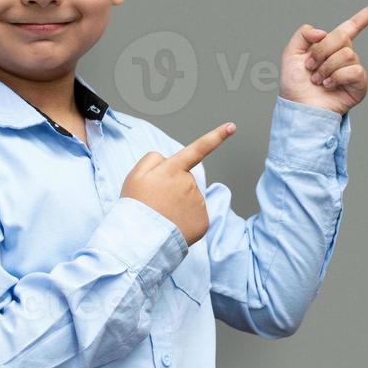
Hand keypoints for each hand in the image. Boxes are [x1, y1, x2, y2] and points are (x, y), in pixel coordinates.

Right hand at [120, 123, 235, 245]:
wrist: (138, 240)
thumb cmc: (135, 206)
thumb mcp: (135, 175)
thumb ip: (153, 159)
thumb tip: (169, 160)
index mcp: (173, 169)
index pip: (198, 148)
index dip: (216, 136)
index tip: (232, 127)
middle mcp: (189, 183)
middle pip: (185, 179)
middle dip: (173, 187)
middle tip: (155, 201)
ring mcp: (198, 203)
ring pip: (190, 198)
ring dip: (178, 204)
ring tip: (162, 215)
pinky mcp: (203, 221)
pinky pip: (195, 215)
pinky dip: (185, 220)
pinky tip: (172, 225)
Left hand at [279, 0, 367, 114]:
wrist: (298, 108)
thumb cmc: (295, 84)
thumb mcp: (291, 53)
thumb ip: (304, 34)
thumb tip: (326, 31)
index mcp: (332, 45)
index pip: (353, 25)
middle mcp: (346, 55)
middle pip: (342, 36)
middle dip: (321, 51)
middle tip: (310, 67)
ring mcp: (353, 70)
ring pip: (347, 54)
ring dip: (326, 68)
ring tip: (318, 80)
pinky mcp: (359, 85)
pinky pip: (354, 70)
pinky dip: (337, 77)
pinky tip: (329, 85)